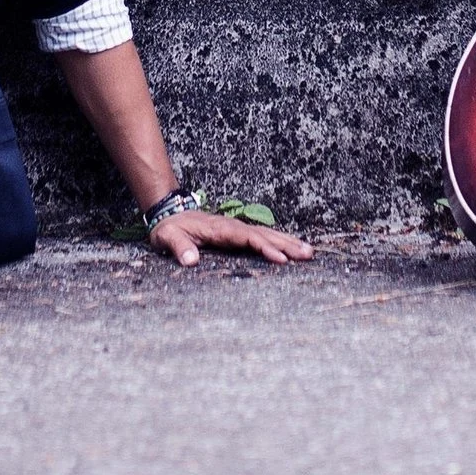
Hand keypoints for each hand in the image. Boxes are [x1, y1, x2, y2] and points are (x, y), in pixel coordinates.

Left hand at [148, 210, 312, 268]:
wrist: (168, 213)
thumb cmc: (169, 228)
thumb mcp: (167, 237)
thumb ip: (178, 247)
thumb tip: (190, 261)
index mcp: (218, 229)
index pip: (245, 238)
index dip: (263, 247)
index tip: (280, 258)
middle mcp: (231, 226)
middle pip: (262, 234)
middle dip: (285, 244)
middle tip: (307, 254)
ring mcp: (235, 229)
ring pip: (265, 233)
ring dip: (286, 241)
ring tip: (308, 251)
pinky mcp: (236, 234)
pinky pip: (261, 236)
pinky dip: (278, 241)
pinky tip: (291, 248)